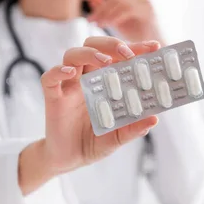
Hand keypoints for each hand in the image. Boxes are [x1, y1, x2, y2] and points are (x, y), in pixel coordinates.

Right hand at [18, 36, 160, 194]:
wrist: (69, 159)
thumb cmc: (94, 143)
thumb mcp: (118, 137)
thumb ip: (134, 128)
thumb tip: (154, 119)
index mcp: (104, 83)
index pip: (118, 57)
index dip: (136, 49)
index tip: (154, 47)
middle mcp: (86, 79)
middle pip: (93, 45)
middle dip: (111, 44)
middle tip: (127, 54)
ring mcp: (68, 86)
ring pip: (72, 55)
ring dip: (89, 53)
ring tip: (105, 61)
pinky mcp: (53, 97)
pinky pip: (49, 78)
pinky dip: (58, 71)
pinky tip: (70, 73)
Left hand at [83, 0, 163, 44]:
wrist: (159, 50)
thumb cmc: (139, 39)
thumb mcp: (118, 23)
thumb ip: (106, 11)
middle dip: (99, 7)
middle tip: (90, 19)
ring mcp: (144, 3)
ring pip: (118, 0)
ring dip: (105, 12)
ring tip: (97, 23)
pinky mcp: (147, 11)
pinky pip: (126, 9)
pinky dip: (114, 17)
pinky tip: (106, 25)